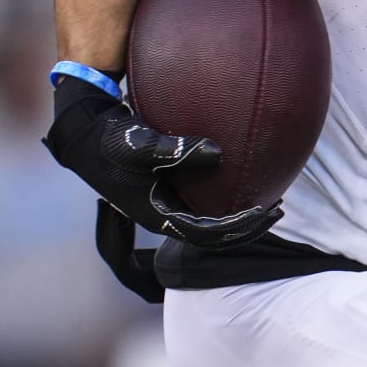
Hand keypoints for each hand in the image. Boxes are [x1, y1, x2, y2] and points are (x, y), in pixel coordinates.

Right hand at [43, 74, 280, 247]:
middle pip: (213, 235)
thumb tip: (218, 153)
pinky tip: (245, 176)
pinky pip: (205, 201)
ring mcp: (166, 203)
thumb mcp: (139, 145)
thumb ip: (175, 151)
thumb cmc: (110, 139)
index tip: (264, 213)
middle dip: (246, 228)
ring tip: (271, 199)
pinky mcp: (168, 188)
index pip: (206, 234)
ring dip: (240, 215)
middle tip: (278, 210)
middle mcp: (164, 214)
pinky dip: (227, 196)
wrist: (87, 131)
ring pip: (210, 221)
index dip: (238, 228)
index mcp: (157, 216)